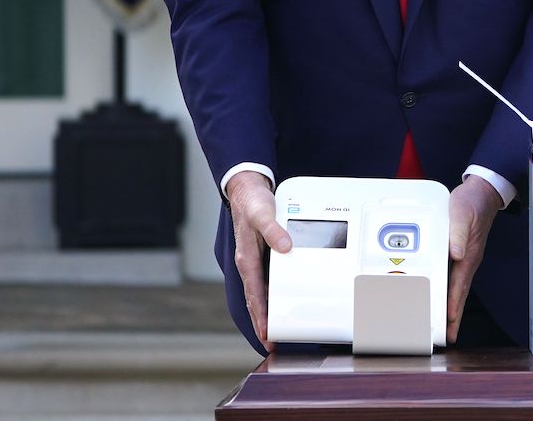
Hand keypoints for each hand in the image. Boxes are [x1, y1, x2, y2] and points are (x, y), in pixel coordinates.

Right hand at [226, 170, 290, 352]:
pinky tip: (280, 299)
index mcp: (246, 258)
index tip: (267, 332)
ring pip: (261, 291)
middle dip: (263, 321)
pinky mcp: (262, 254)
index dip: (261, 315)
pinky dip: (272, 292)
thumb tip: (285, 247)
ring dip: (267, 310)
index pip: (255, 293)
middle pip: (256, 299)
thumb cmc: (252, 202)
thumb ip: (274, 230)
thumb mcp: (263, 213)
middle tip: (272, 342)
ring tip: (276, 328)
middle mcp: (249, 263)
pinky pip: (266, 279)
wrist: (247, 190)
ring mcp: (255, 260)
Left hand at [446, 175, 502, 342]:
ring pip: (455, 287)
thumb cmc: (472, 202)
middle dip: (453, 316)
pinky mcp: (458, 252)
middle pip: (458, 293)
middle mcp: (466, 260)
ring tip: (444, 325)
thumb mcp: (462, 214)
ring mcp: (462, 257)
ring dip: (449, 306)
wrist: (481, 193)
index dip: (454, 305)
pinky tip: (440, 295)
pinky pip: (451, 276)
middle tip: (447, 336)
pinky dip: (446, 290)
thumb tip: (455, 253)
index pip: (459, 286)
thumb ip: (458, 233)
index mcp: (468, 255)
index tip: (450, 323)